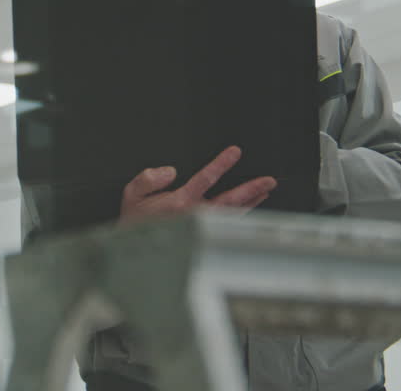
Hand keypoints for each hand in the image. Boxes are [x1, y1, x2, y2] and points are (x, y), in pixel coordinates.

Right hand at [118, 145, 276, 222]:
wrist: (134, 248)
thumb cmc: (136, 221)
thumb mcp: (133, 194)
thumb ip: (149, 178)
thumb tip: (170, 171)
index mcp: (179, 203)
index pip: (205, 179)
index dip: (222, 164)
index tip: (235, 152)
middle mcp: (194, 215)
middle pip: (229, 200)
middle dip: (250, 189)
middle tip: (268, 181)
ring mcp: (201, 225)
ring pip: (232, 212)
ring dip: (251, 201)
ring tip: (266, 191)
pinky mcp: (202, 231)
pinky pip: (228, 222)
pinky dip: (242, 213)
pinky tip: (250, 206)